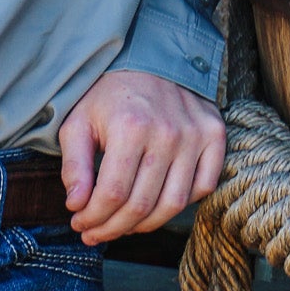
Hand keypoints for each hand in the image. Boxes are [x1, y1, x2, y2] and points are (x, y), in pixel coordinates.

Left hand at [58, 69, 224, 245]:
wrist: (149, 56)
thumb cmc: (108, 95)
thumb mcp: (78, 122)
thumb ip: (75, 165)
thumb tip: (76, 206)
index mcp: (130, 127)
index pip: (113, 195)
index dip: (93, 218)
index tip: (79, 223)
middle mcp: (167, 133)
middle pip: (141, 205)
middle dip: (112, 229)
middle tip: (94, 234)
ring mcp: (195, 135)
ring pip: (173, 204)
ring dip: (144, 225)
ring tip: (122, 226)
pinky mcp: (215, 135)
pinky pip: (203, 187)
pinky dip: (180, 204)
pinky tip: (155, 204)